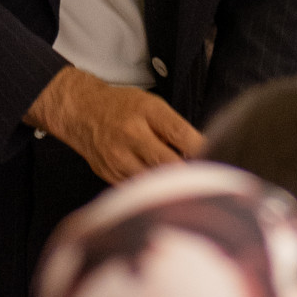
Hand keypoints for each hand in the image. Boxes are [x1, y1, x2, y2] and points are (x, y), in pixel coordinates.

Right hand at [27, 65, 202, 183]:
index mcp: (147, 112)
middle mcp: (131, 135)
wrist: (81, 112)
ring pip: (155, 182)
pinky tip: (160, 187)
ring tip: (183, 185)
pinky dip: (152, 191)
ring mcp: (119, 158)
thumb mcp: (152, 105)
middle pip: (170, 164)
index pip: (182, 135)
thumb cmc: (123, 107)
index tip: (214, 157)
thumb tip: (201, 154)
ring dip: (171, 185)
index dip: (202, 150)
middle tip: (202, 177)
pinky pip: (139, 189)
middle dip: (189, 172)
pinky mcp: (111, 175)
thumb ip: (175, 128)